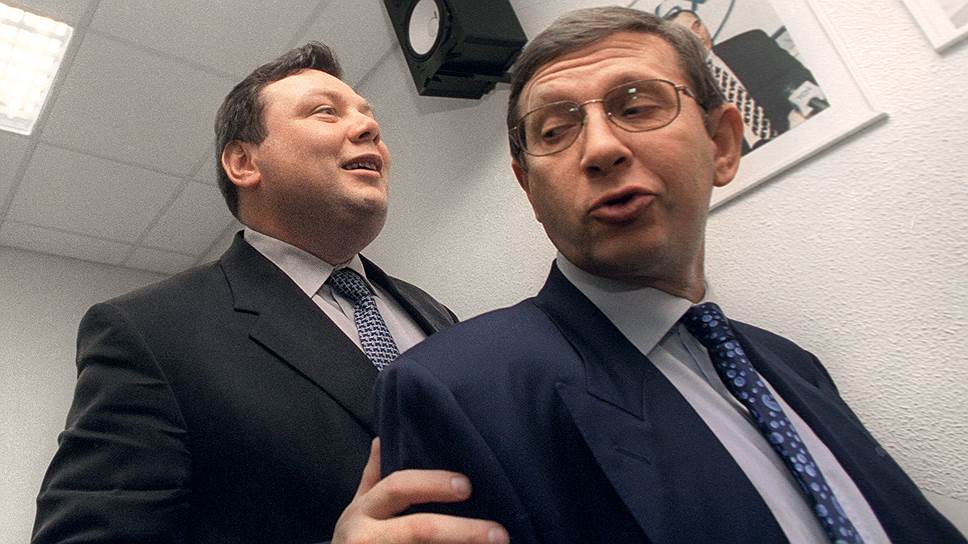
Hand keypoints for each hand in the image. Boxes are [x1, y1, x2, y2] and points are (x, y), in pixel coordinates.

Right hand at [332, 438, 508, 543]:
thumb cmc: (358, 540)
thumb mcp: (359, 508)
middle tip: (499, 534)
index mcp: (363, 511)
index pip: (399, 487)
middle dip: (462, 531)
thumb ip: (373, 477)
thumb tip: (381, 438)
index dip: (433, 484)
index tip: (468, 485)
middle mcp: (366, 536)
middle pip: (419, 529)